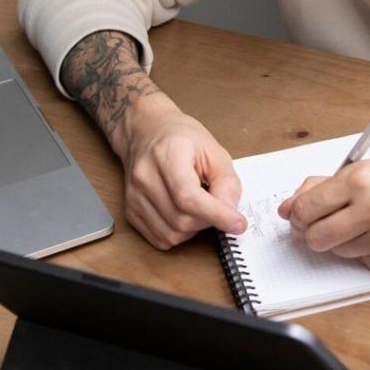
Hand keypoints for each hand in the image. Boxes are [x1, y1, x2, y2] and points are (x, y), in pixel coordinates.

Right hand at [117, 95, 246, 249]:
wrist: (146, 131)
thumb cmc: (180, 137)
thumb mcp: (214, 150)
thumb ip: (227, 182)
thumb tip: (231, 212)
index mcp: (167, 154)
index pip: (188, 196)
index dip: (216, 215)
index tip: (238, 224)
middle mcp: (144, 177)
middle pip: (181, 219)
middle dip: (208, 220)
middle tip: (217, 204)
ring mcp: (134, 196)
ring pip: (171, 234)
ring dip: (194, 229)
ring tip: (199, 205)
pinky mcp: (131, 211)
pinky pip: (160, 238)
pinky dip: (179, 234)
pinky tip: (184, 214)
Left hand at [278, 153, 369, 276]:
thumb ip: (332, 184)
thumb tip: (294, 204)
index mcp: (363, 180)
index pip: (308, 207)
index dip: (299, 213)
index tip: (301, 214)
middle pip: (316, 236)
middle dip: (314, 231)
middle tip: (324, 224)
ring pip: (338, 251)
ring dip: (344, 240)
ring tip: (369, 223)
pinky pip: (364, 263)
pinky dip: (369, 251)